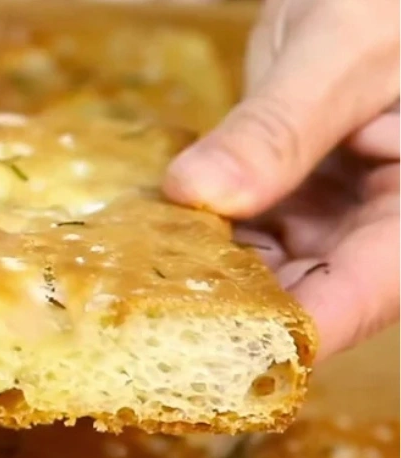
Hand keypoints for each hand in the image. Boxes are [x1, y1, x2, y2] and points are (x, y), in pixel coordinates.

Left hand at [164, 0, 398, 361]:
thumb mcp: (340, 49)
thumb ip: (277, 127)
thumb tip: (199, 192)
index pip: (365, 291)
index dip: (295, 331)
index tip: (218, 350)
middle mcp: (386, 221)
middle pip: (315, 291)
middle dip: (236, 309)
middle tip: (150, 318)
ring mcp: (343, 211)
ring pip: (275, 268)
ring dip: (210, 276)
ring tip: (137, 282)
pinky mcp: (303, 194)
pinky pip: (253, 230)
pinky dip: (205, 236)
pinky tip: (152, 237)